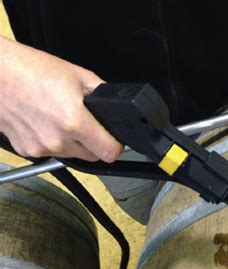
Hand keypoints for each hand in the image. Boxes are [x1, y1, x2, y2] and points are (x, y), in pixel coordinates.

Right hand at [0, 36, 122, 161]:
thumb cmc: (30, 69)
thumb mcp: (79, 75)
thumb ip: (102, 95)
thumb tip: (117, 107)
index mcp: (74, 122)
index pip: (109, 153)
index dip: (116, 145)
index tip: (114, 139)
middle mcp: (57, 140)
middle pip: (92, 156)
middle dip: (95, 143)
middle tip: (87, 123)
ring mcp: (40, 148)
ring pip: (73, 155)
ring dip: (74, 143)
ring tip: (62, 118)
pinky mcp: (27, 150)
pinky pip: (52, 152)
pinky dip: (54, 142)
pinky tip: (46, 122)